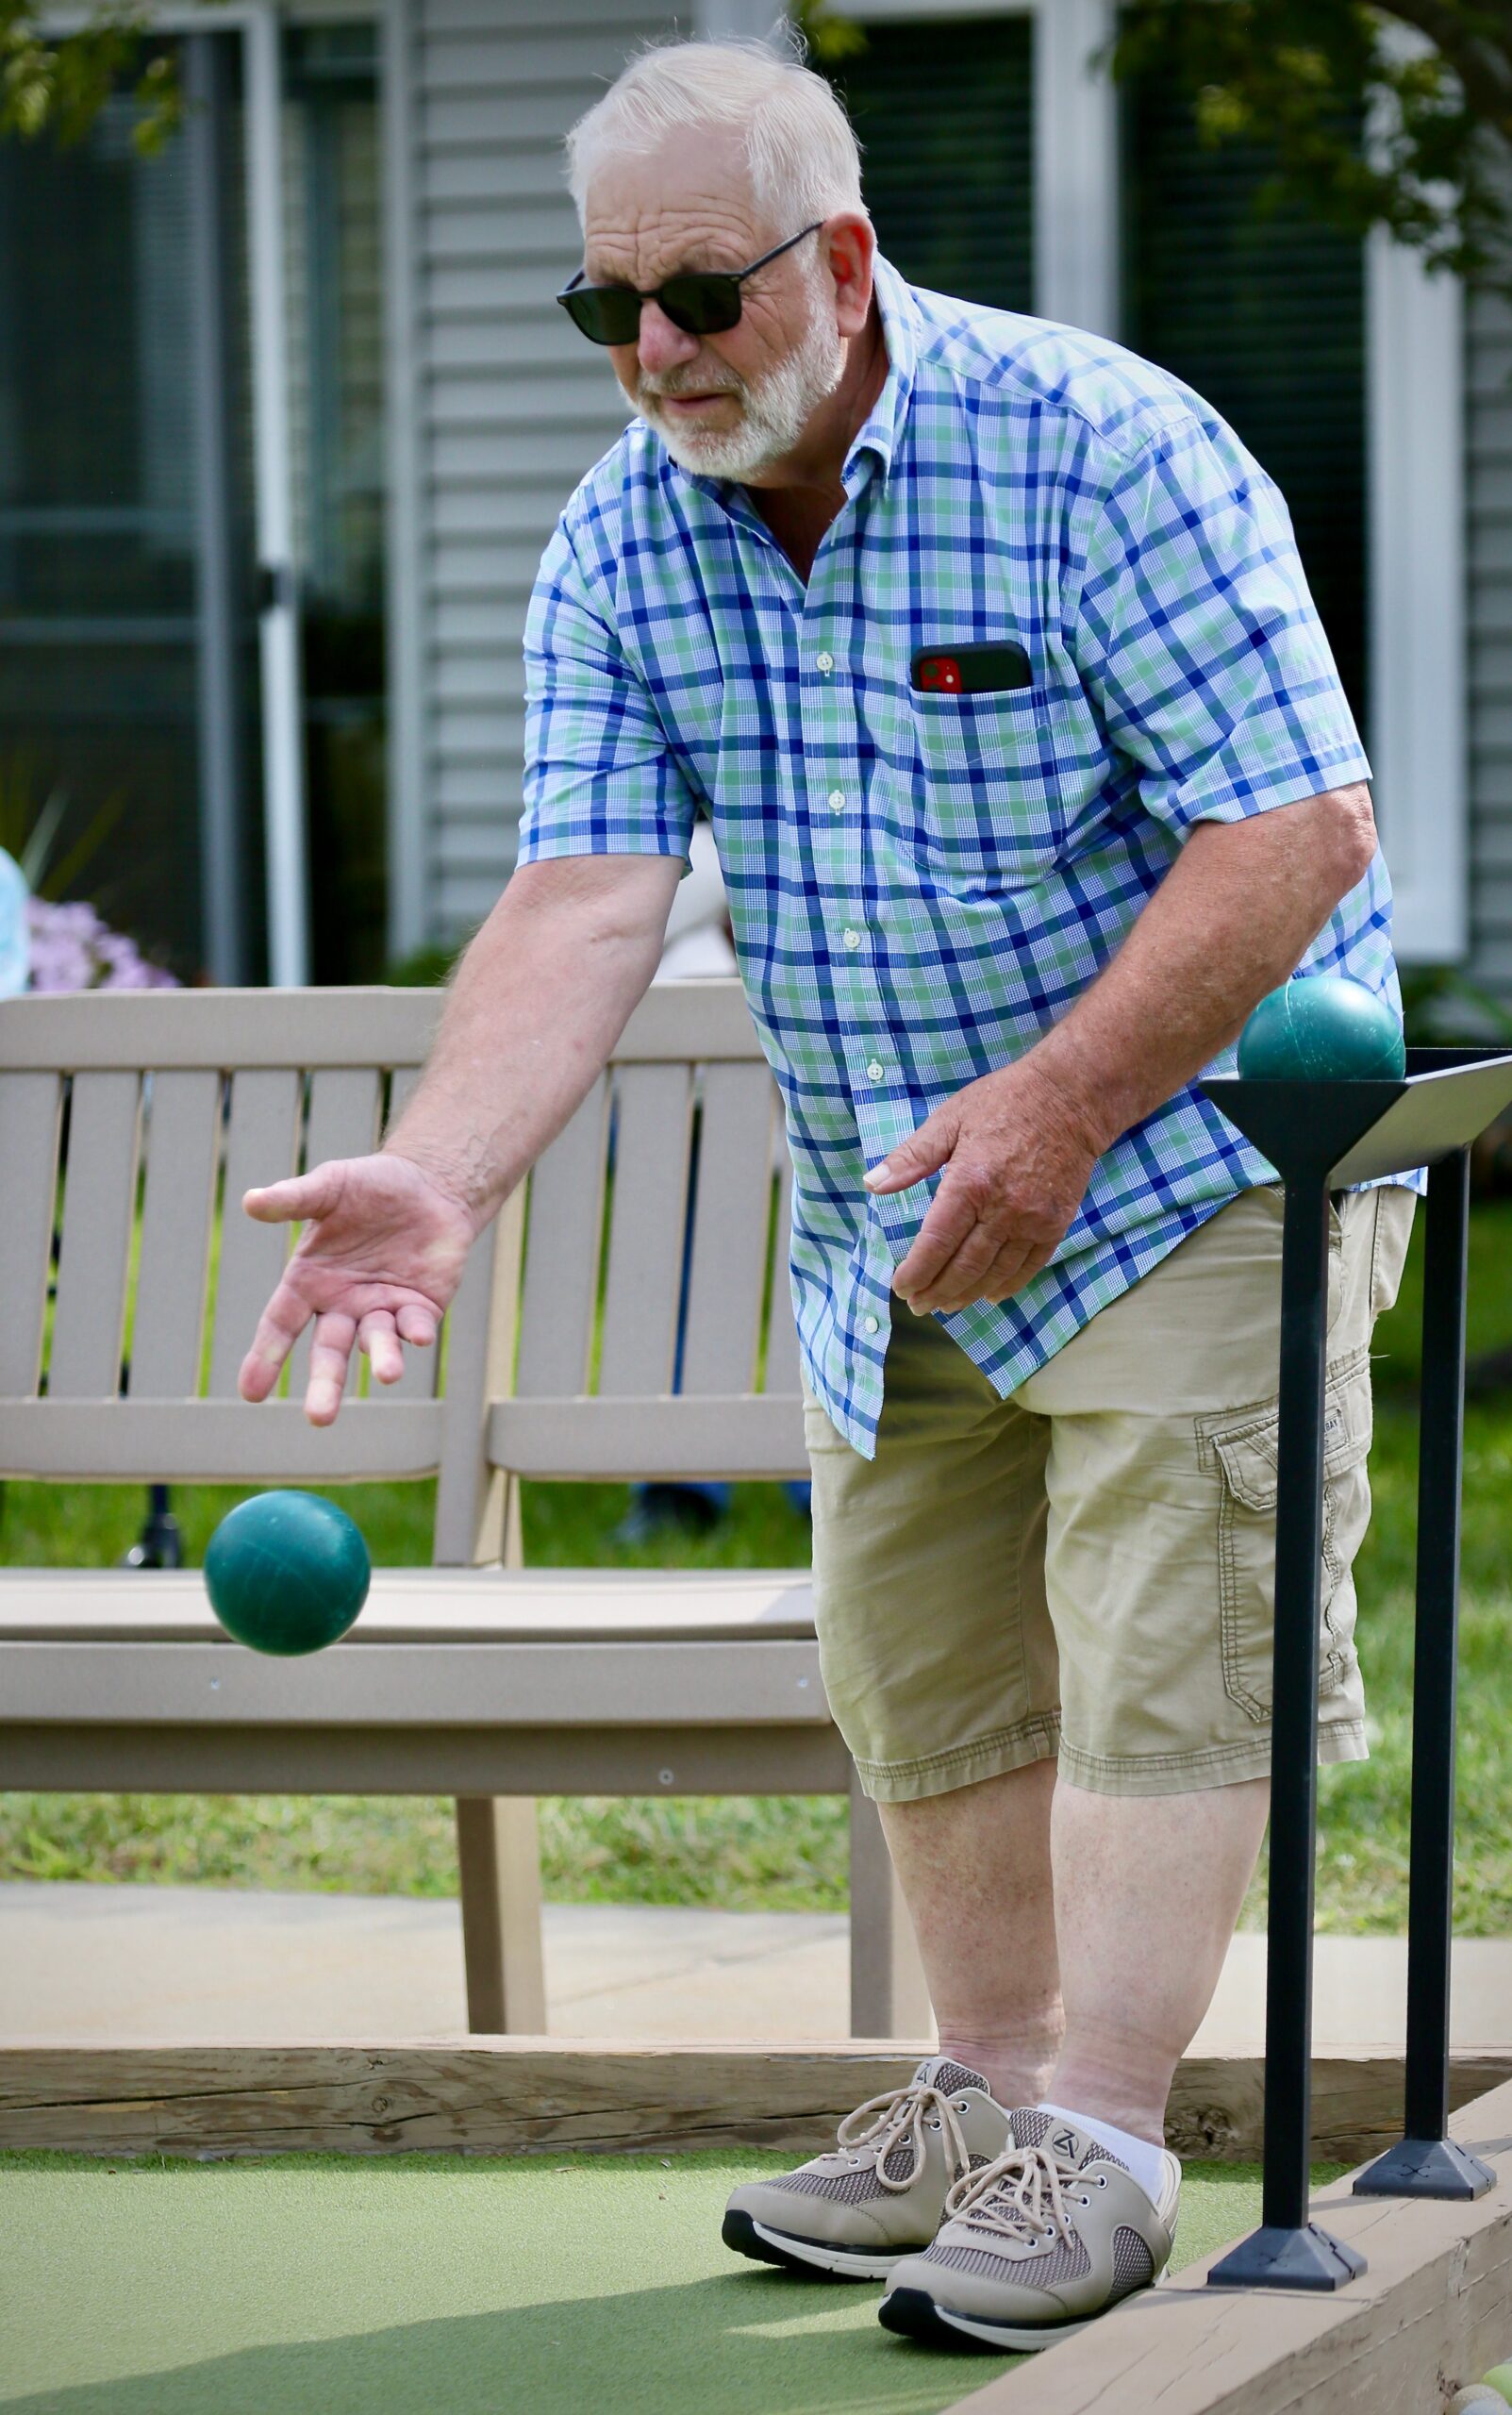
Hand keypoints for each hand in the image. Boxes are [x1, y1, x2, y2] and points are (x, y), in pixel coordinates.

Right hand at [237, 1151, 479, 1424]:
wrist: (429, 1186)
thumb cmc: (370, 1187)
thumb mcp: (329, 1186)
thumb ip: (293, 1199)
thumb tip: (250, 1200)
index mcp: (309, 1282)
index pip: (280, 1324)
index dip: (265, 1358)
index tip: (250, 1394)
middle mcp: (341, 1304)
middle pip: (328, 1352)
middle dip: (325, 1385)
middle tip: (319, 1419)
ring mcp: (381, 1310)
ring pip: (376, 1344)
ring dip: (382, 1359)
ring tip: (389, 1374)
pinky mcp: (419, 1308)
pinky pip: (414, 1327)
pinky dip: (416, 1333)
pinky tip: (420, 1336)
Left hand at [863, 1059, 1100, 1314]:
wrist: (1070, 1098)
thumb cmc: (1004, 1102)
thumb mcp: (950, 1119)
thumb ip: (911, 1157)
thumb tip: (871, 1183)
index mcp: (970, 1182)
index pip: (937, 1243)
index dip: (917, 1271)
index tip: (901, 1287)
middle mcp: (1003, 1208)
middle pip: (964, 1267)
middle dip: (936, 1291)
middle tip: (918, 1305)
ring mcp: (1033, 1220)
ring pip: (994, 1273)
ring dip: (967, 1295)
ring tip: (946, 1305)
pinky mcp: (1056, 1224)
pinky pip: (1029, 1267)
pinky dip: (1007, 1286)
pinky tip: (988, 1295)